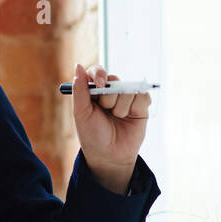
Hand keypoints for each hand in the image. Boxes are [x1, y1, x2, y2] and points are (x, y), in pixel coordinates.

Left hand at [71, 62, 150, 192]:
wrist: (110, 156)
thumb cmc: (92, 135)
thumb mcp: (81, 113)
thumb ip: (79, 90)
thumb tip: (78, 65)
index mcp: (93, 91)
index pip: (97, 72)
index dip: (99, 74)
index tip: (99, 83)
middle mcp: (110, 92)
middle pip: (114, 79)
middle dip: (109, 96)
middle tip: (105, 110)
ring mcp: (126, 98)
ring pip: (128, 88)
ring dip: (121, 106)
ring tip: (117, 118)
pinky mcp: (141, 106)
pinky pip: (142, 96)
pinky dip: (135, 106)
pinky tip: (130, 117)